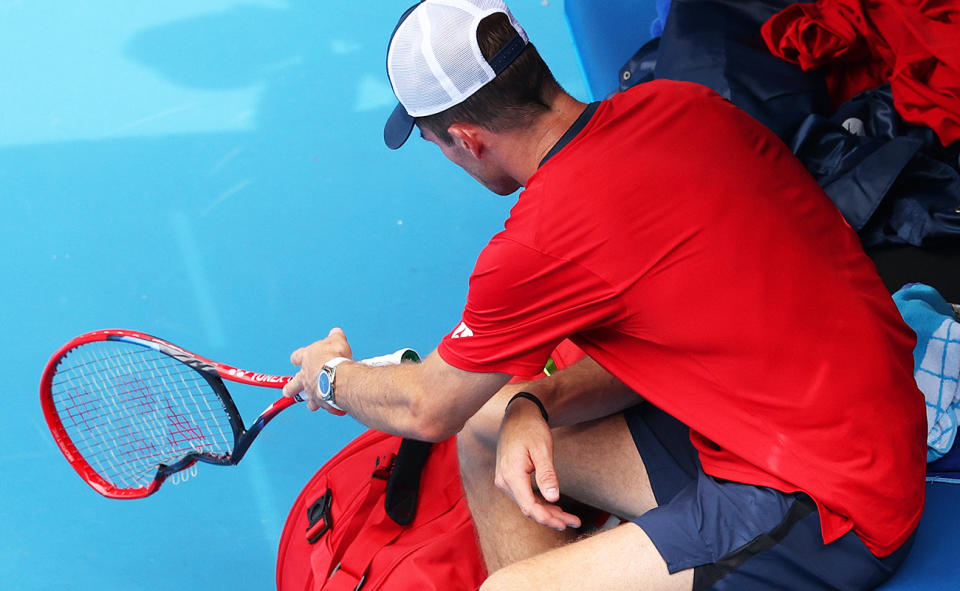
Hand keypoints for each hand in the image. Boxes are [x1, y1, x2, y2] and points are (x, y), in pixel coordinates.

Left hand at [282, 327, 351, 414]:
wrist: (337, 376)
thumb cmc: (335, 357)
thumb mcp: (337, 341)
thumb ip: (335, 337)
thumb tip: (336, 332)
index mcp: (307, 358)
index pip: (297, 357)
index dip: (297, 358)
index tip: (296, 360)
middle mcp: (306, 375)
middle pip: (293, 384)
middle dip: (290, 388)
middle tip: (287, 391)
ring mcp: (311, 389)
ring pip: (306, 398)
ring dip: (310, 401)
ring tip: (311, 405)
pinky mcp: (320, 401)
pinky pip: (322, 405)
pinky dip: (327, 406)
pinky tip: (332, 407)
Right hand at [494, 398, 581, 530]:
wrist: (518, 415)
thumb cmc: (531, 429)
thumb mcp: (542, 450)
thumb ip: (547, 474)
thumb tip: (553, 498)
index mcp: (511, 475)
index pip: (529, 506)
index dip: (547, 518)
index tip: (565, 523)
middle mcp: (504, 481)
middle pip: (528, 508)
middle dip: (551, 518)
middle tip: (574, 522)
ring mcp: (505, 480)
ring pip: (527, 504)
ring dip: (547, 512)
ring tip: (569, 517)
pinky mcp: (509, 478)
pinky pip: (525, 496)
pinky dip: (540, 503)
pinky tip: (555, 506)